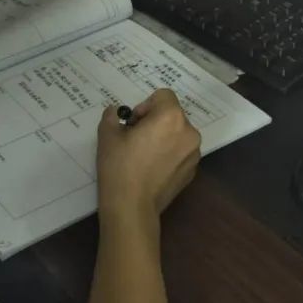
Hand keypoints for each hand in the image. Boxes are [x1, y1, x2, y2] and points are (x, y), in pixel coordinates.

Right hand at [95, 89, 200, 223]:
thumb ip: (112, 116)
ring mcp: (194, 153)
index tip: (133, 124)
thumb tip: (115, 112)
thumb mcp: (108, 135)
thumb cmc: (119, 167)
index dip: (145, 105)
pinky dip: (169, 154)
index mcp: (171, 117)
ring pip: (178, 133)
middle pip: (172, 114)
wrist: (132, 207)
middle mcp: (189, 132)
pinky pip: (181, 152)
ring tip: (144, 155)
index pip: (163, 95)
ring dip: (163, 136)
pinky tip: (152, 169)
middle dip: (155, 120)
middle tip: (135, 138)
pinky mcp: (193, 171)